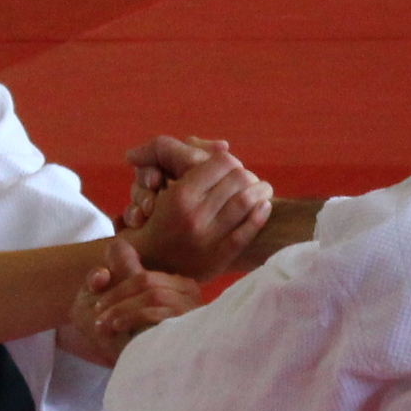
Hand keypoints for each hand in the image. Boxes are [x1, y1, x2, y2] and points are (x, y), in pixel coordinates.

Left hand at [59, 239, 200, 367]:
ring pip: (151, 292)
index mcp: (180, 286)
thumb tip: (114, 245)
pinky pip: (156, 310)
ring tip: (103, 323)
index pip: (144, 272)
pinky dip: (131, 316)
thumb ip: (123, 277)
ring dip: (120, 307)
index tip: (96, 285)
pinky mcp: (189, 324)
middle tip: (96, 311)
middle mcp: (191, 294)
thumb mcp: (129, 309)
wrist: (170, 381)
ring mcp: (192, 309)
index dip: (116, 276)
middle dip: (115, 293)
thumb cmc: (148, 347)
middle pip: (146, 279)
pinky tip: (116, 326)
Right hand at [126, 140, 271, 279]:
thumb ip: (180, 158)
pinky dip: (260, 216)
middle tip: (250, 179)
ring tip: (264, 189)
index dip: (229, 161)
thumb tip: (224, 146)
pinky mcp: (217, 259)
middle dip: (248, 175)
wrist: (146, 264)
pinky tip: (264, 207)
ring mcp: (207, 240)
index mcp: (180, 195)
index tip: (230, 167)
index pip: (221, 162)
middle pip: (238, 179)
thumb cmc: (154, 219)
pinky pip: (246, 233)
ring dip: (261, 191)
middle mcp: (194, 216)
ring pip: (246, 202)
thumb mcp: (156, 186)